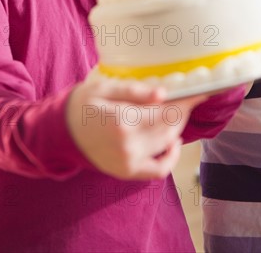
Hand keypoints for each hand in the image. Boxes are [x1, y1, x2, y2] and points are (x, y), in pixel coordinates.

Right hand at [66, 77, 206, 180]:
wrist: (59, 132)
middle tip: (186, 97)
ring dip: (176, 127)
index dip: (186, 101)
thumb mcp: (103, 88)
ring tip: (175, 112)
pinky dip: (170, 157)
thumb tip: (163, 94)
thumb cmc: (80, 104)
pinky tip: (172, 142)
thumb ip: (133, 91)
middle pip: (170, 127)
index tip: (201, 91)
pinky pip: (158, 170)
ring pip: (166, 145)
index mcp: (123, 122)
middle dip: (182, 111)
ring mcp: (129, 163)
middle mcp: (129, 146)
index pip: (166, 111)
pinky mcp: (127, 172)